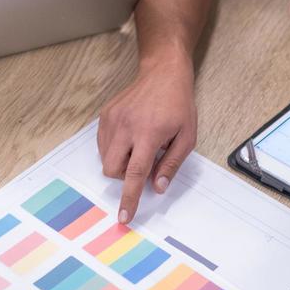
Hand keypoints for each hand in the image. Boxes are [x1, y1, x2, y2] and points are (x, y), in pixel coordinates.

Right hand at [98, 66, 196, 223]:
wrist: (163, 73)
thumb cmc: (178, 105)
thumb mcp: (187, 136)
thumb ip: (171, 164)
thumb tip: (158, 187)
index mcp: (148, 134)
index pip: (135, 174)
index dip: (129, 198)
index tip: (124, 217)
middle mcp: (126, 127)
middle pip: (112, 169)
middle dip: (124, 176)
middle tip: (143, 162)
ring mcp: (113, 120)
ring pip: (105, 158)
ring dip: (121, 161)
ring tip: (139, 145)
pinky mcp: (105, 115)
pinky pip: (103, 144)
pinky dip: (115, 148)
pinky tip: (130, 137)